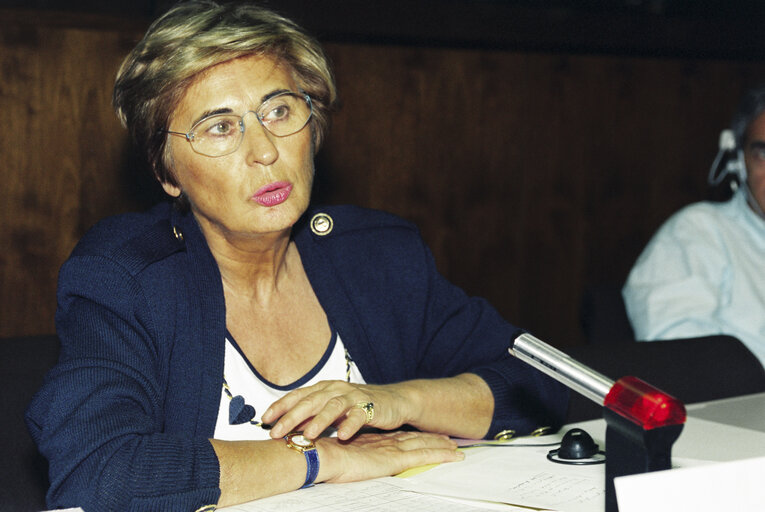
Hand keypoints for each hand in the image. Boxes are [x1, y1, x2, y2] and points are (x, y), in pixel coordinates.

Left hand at [262, 380, 409, 439]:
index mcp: (324, 388)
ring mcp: (354, 397)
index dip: (281, 406)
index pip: (298, 395)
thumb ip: (311, 415)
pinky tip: (343, 436)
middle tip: (277, 432)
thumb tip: (284, 427)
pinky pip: (359, 416)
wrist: (393, 402)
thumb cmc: (357, 407)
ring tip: (307, 434)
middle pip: (311, 401)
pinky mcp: (371, 407)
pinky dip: (350, 425)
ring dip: (319, 420)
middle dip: (292, 416)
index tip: (264, 420)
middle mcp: (337, 389)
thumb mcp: (332, 410)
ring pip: (333, 406)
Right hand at [316, 431, 463, 483]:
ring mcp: (389, 450)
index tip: (424, 435)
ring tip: (457, 448)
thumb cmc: (319, 456)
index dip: (411, 436)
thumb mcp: (333, 455)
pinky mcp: (393, 459)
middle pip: (413, 439)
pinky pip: (423, 457)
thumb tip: (333, 459)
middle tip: (448, 439)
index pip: (395, 438)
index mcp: (369, 442)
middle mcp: (382, 443)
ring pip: (423, 446)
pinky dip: (440, 456)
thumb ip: (340, 454)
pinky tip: (454, 457)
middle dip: (430, 439)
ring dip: (440, 447)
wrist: (318, 456)